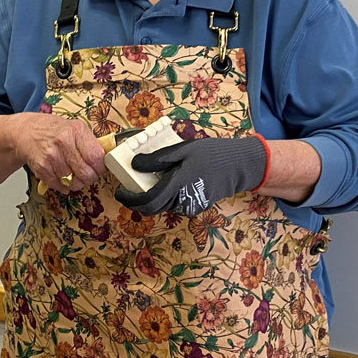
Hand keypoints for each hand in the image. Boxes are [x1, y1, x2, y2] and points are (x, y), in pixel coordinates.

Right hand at [13, 114, 105, 192]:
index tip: (99, 168)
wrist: (26, 132)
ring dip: (76, 182)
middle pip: (86, 173)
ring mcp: (52, 156)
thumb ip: (90, 143)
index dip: (100, 167)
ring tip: (73, 174)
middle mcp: (64, 142)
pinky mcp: (42, 168)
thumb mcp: (74, 128)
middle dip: (90, 178)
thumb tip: (105, 160)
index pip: (96, 157)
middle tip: (88, 174)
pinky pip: (59, 185)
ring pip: (73, 182)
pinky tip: (62, 176)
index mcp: (76, 130)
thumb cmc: (53, 130)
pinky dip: (63, 185)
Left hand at [114, 136, 268, 215]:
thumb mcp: (183, 149)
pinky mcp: (196, 207)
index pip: (148, 201)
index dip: (129, 199)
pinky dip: (166, 195)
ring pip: (163, 206)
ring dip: (153, 195)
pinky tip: (169, 180)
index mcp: (178, 185)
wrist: (239, 167)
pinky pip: (174, 204)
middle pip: (152, 207)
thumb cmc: (212, 154)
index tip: (119, 191)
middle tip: (130, 183)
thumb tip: (134, 164)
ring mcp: (191, 207)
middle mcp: (183, 201)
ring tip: (152, 177)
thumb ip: (158, 159)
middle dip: (138, 198)